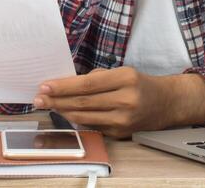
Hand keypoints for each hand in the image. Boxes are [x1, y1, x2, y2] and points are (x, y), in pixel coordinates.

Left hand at [32, 67, 204, 139]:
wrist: (167, 103)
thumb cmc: (141, 84)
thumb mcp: (123, 72)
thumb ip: (97, 78)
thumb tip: (68, 85)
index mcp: (125, 79)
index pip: (87, 84)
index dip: (63, 86)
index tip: (45, 86)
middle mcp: (125, 101)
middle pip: (83, 102)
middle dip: (57, 100)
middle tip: (38, 98)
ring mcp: (123, 120)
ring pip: (85, 117)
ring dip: (63, 111)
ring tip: (47, 105)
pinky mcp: (121, 134)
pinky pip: (93, 126)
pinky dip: (77, 120)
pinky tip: (66, 114)